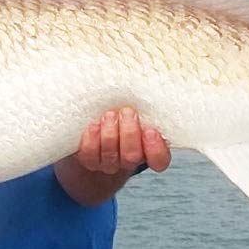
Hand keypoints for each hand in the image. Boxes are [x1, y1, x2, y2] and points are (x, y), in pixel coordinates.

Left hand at [55, 107, 170, 206]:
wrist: (89, 129)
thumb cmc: (119, 113)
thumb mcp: (133, 109)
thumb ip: (141, 106)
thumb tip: (141, 86)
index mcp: (147, 149)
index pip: (159, 160)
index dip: (156, 149)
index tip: (151, 131)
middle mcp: (129, 159)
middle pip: (133, 156)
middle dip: (130, 134)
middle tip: (127, 112)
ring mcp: (108, 163)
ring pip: (111, 156)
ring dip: (110, 134)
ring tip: (109, 115)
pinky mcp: (88, 160)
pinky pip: (90, 155)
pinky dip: (92, 139)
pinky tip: (93, 125)